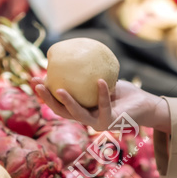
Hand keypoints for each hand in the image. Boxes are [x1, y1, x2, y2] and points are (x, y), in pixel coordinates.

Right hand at [31, 78, 170, 132]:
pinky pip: (104, 106)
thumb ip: (87, 73)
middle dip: (47, 100)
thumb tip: (71, 54)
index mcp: (81, 109)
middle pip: (61, 111)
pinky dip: (102, 93)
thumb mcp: (102, 79)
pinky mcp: (111, 122)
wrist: (144, 105)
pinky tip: (100, 80)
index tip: (33, 80)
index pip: (58, 103)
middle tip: (37, 85)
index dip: (44, 94)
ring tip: (59, 89)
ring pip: (78, 115)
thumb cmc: (122, 92)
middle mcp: (86, 118)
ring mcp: (97, 123)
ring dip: (68, 103)